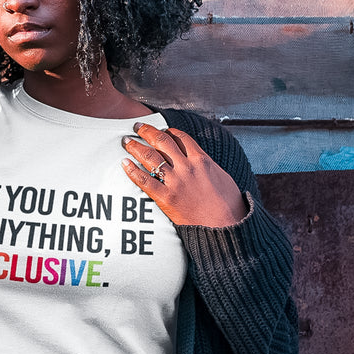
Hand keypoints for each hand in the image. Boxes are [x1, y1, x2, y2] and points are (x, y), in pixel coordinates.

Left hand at [121, 122, 247, 227]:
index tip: (161, 129)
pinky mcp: (166, 197)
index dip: (168, 131)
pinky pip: (144, 180)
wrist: (226, 226)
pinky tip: (125, 163)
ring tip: (126, 141)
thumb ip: (208, 166)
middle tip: (137, 126)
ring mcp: (175, 181)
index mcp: (201, 160)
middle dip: (147, 131)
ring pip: (150, 157)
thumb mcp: (222, 177)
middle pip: (162, 141)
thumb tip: (201, 161)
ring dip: (136, 146)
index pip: (181, 137)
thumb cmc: (229, 205)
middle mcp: (186, 167)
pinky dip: (132, 170)